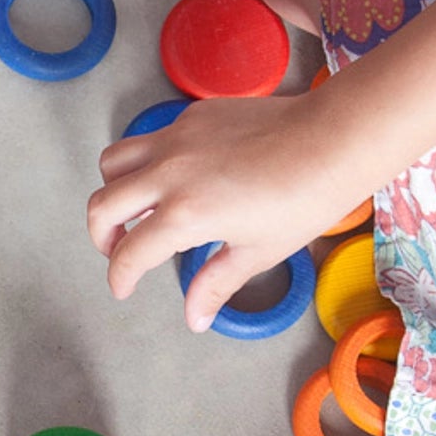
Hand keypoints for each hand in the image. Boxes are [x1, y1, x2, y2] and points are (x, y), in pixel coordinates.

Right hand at [86, 91, 376, 331]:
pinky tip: (181, 178)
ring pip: (114, 160)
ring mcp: (177, 138)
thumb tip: (193, 319)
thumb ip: (215, 283)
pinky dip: (150, 162)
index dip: (119, 277)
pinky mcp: (192, 116)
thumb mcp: (259, 252)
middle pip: (102, 203)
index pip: (130, 253)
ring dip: (114, 189)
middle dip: (101, 234)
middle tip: (118, 249)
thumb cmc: (306, 199)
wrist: (335, 139)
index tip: (123, 288)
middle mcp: (169, 173)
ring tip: (136, 208)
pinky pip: (152, 139)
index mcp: (185, 214)